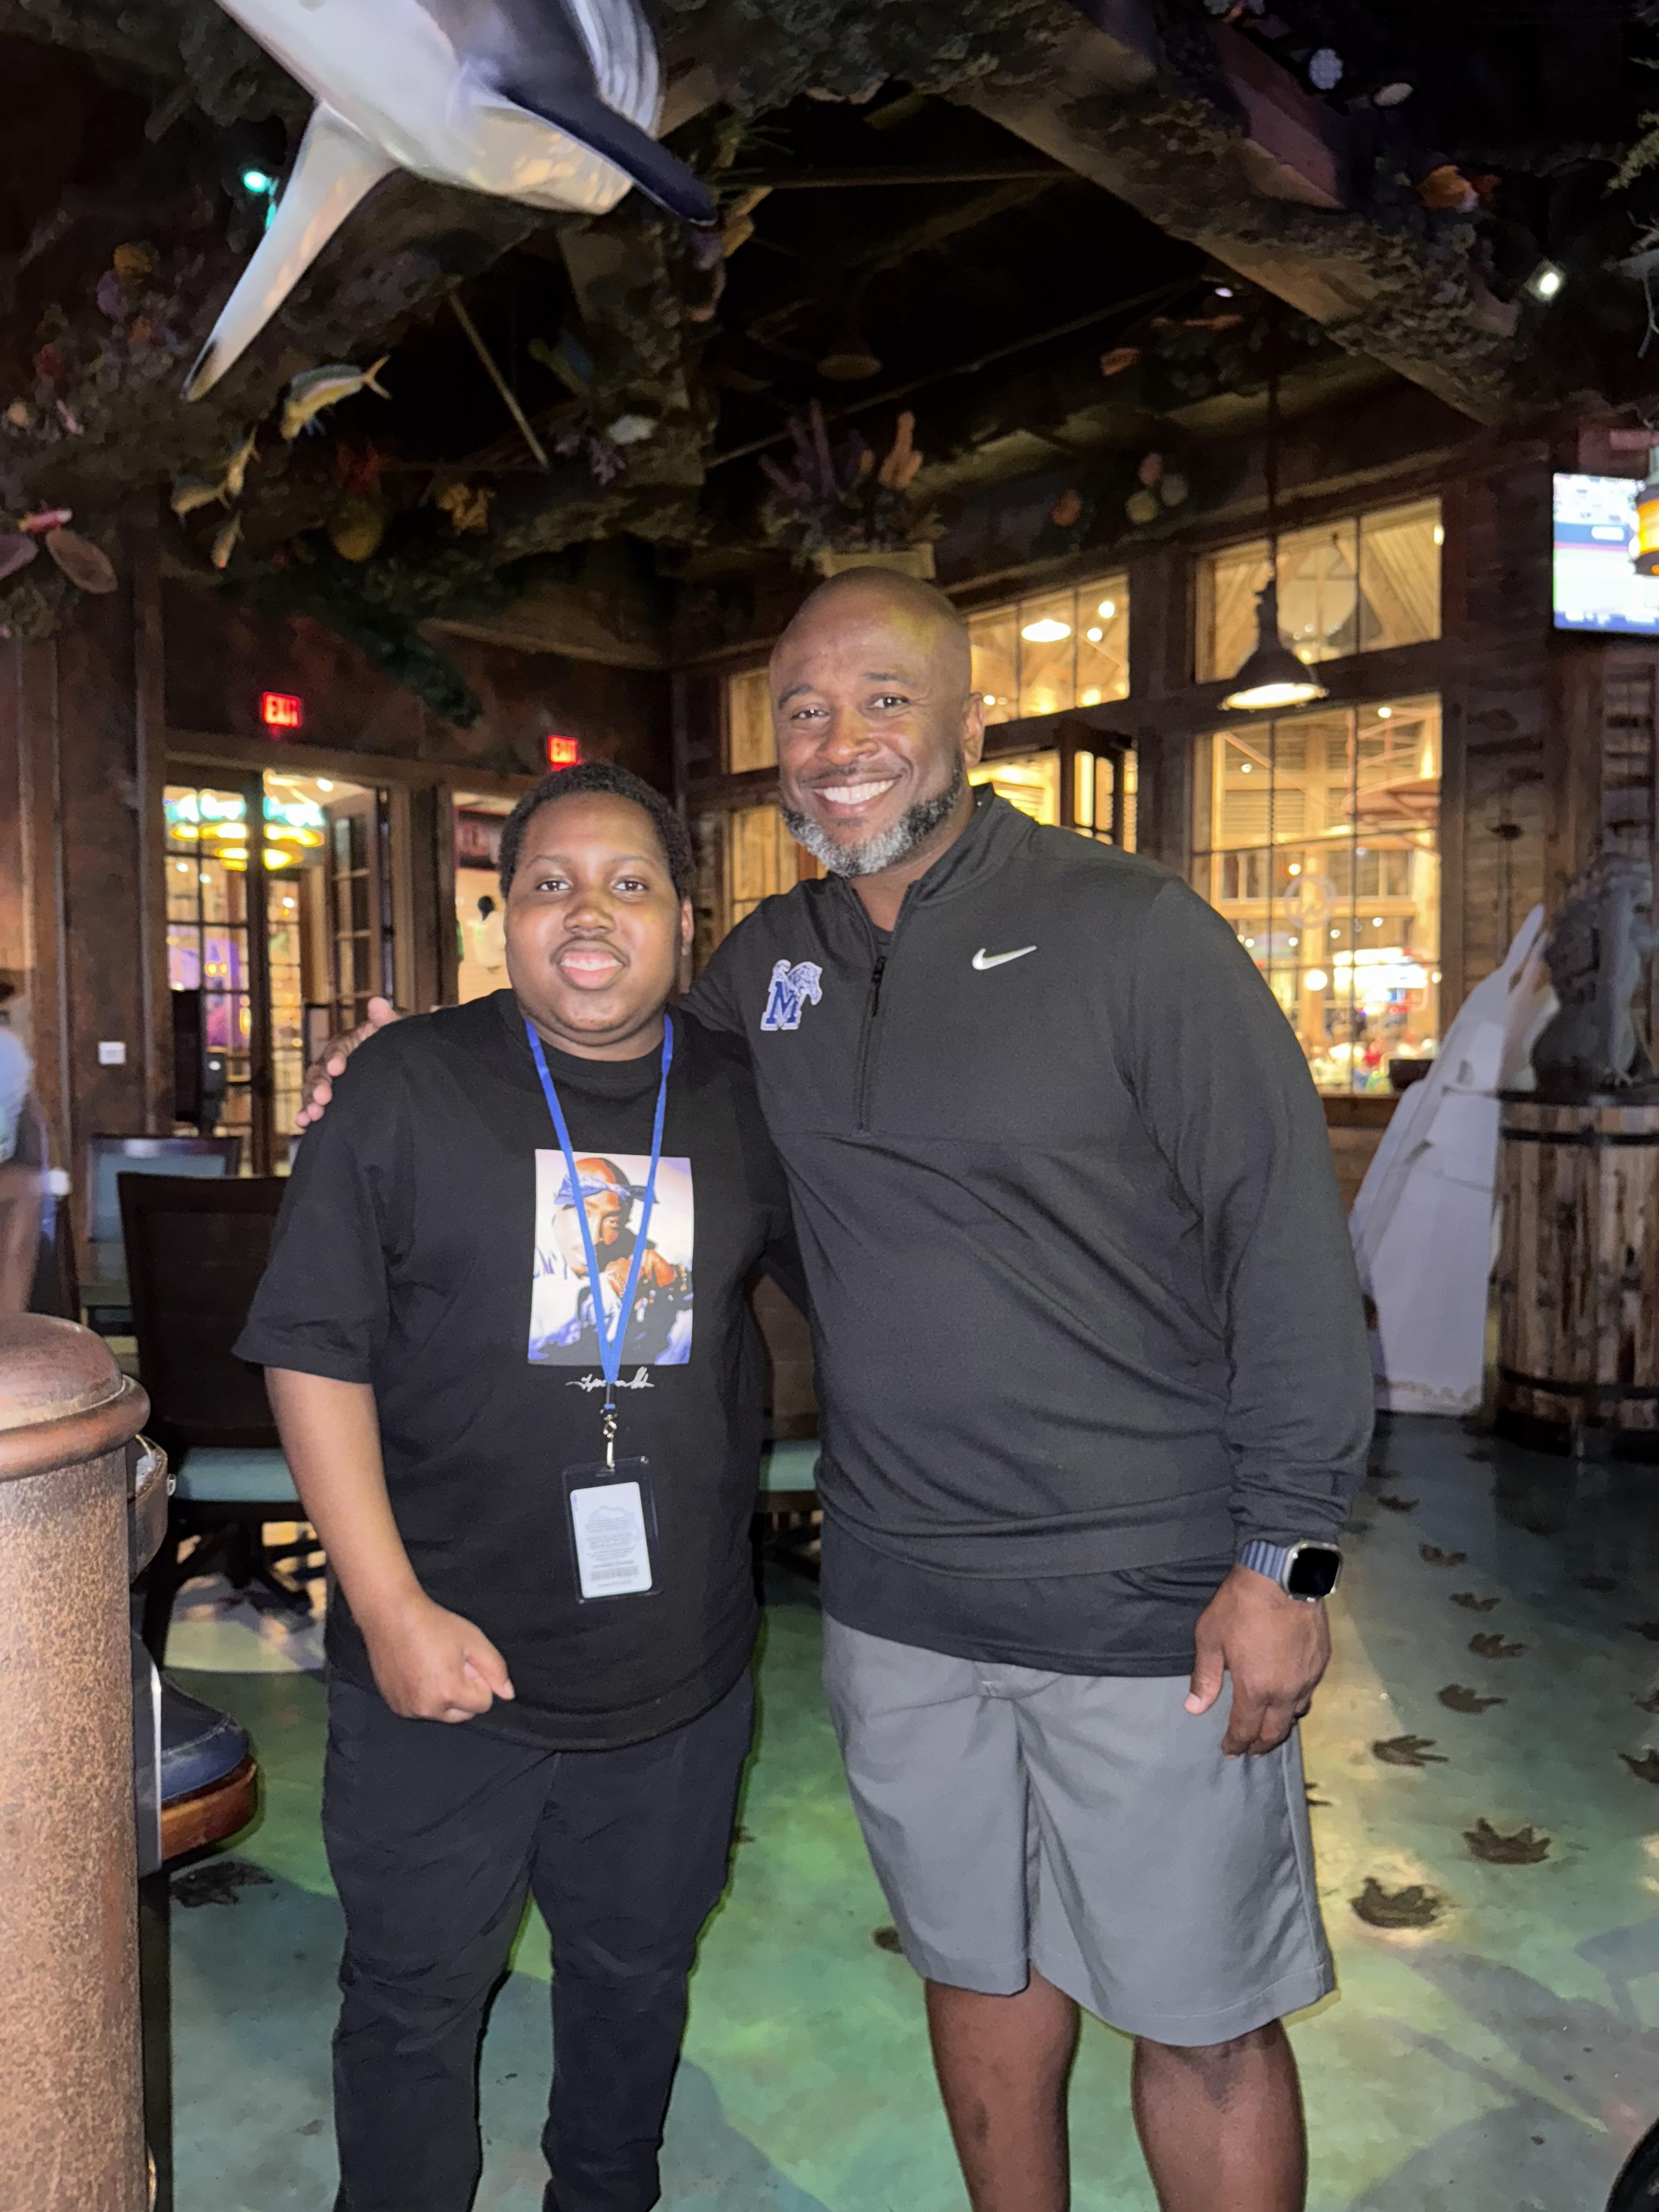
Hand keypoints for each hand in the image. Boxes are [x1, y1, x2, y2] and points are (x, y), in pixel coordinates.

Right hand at [295, 996, 400, 1127]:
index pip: (339, 1047)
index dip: (336, 1057)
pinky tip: (301, 1123)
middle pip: (321, 1069)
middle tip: (323, 1099)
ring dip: (309, 1101)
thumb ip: (387, 1020)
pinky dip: (306, 1112)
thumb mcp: (397, 1034)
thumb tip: (377, 1002)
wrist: (405, 1067)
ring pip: (313, 1087)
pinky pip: (315, 1104)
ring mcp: (331, 1079)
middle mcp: (336, 1059)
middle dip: (319, 1084)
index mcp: (351, 1041)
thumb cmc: (399, 1046)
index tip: (338, 1069)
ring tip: (311, 1116)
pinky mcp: (331, 1098)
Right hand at [360, 1589, 515, 1722]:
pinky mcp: (395, 1706)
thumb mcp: (473, 1640)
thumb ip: (495, 1669)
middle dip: (463, 1692)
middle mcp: (427, 1708)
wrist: (392, 1615)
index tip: (465, 1660)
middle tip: (450, 1662)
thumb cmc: (434, 1624)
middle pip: (463, 1714)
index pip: (483, 1703)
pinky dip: (425, 1696)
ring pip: (442, 1712)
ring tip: (433, 1665)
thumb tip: (508, 1694)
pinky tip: (418, 1670)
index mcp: (449, 1692)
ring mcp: (407, 1709)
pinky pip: (421, 1709)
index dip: (479, 1680)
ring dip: (444, 1695)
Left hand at [1186, 1563, 1330, 1756]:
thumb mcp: (1210, 1638)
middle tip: (1250, 1749)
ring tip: (1270, 1726)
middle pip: (1275, 1731)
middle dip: (1261, 1744)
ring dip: (1281, 1725)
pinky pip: (1309, 1692)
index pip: (1246, 1730)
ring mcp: (1308, 1678)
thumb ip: (1205, 1677)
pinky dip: (1296, 1701)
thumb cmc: (1240, 1606)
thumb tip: (1194, 1709)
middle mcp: (1286, 1692)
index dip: (1236, 1744)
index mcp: (1256, 1689)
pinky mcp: (1322, 1662)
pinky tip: (1288, 1695)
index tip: (1229, 1752)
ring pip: (1296, 1714)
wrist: (1283, 1576)